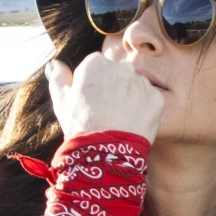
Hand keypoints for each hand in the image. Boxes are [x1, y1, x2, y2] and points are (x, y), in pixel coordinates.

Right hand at [45, 45, 164, 141]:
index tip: (96, 100)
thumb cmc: (80, 126)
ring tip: (121, 120)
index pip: (99, 66)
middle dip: (116, 88)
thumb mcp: (61, 101)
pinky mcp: (156, 98)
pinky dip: (145, 110)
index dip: (97, 84)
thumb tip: (58, 64)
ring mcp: (141, 82)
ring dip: (132, 98)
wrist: (104, 152)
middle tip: (110, 111)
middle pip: (119, 74)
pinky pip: (151, 101)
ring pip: (137, 86)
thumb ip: (59, 78)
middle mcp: (121, 67)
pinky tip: (133, 124)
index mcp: (96, 63)